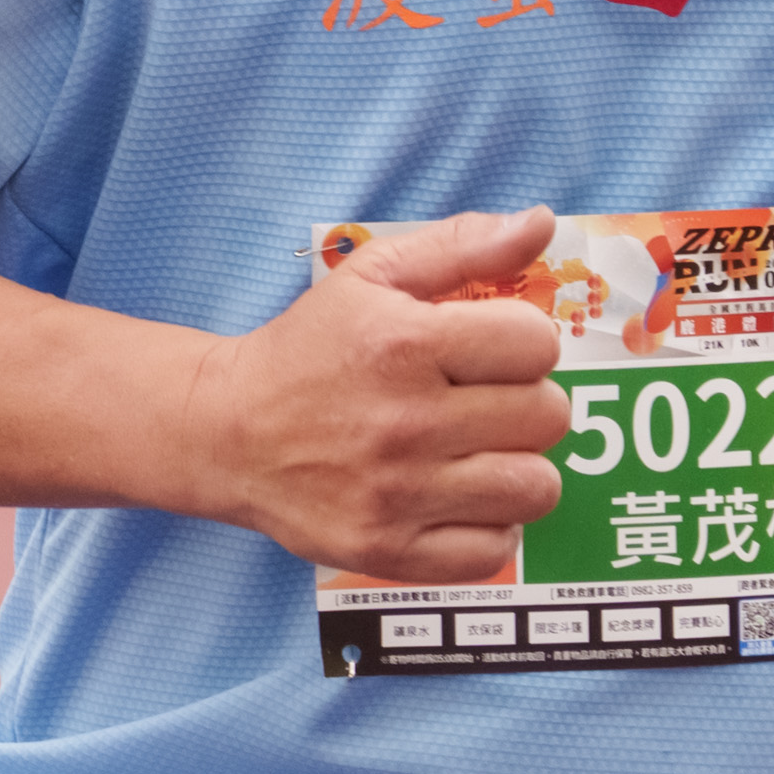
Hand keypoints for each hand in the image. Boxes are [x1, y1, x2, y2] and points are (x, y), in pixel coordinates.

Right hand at [170, 208, 572, 578]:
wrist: (226, 433)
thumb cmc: (307, 350)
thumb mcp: (372, 276)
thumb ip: (461, 244)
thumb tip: (541, 222)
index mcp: (404, 344)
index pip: (537, 344)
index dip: (523, 342)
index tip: (489, 350)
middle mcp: (405, 423)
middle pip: (547, 417)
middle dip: (525, 402)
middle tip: (483, 402)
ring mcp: (398, 495)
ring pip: (534, 488)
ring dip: (517, 467)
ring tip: (478, 453)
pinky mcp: (388, 550)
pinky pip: (496, 551)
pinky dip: (489, 526)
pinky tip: (457, 498)